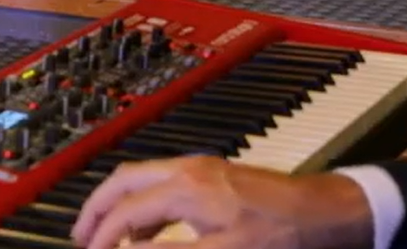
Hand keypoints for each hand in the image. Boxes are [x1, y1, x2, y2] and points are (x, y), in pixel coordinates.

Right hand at [70, 157, 373, 248]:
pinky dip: (144, 202)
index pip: (124, 211)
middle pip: (123, 181)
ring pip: (140, 178)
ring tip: (109, 237)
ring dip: (119, 204)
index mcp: (185, 188)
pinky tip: (150, 231)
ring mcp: (200, 168)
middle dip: (96, 208)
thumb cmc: (281, 235)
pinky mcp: (212, 174)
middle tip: (81, 237)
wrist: (324, 212)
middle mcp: (187, 170)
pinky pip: (162, 181)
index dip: (101, 236)